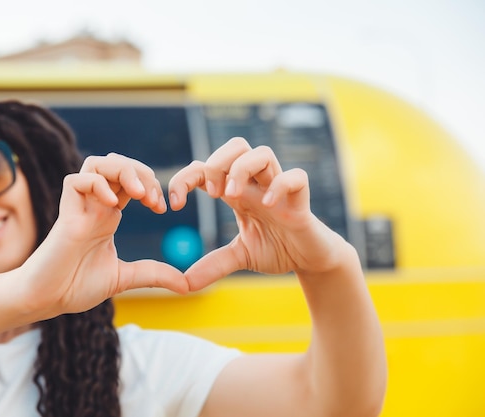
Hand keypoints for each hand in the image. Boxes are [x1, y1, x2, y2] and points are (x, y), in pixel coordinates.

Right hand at [20, 153, 187, 316]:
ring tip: (138, 193)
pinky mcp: (64, 214)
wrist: (46, 300)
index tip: (163, 208)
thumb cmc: (76, 286)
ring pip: (97, 164)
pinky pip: (75, 181)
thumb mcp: (124, 278)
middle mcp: (94, 205)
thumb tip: (187, 285)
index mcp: (108, 215)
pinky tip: (111, 203)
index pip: (130, 181)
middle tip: (154, 199)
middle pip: (117, 164)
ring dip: (122, 171)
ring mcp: (79, 207)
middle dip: (141, 173)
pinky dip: (96, 183)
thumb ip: (153, 275)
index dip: (151, 185)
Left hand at [168, 137, 345, 290]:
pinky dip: (280, 186)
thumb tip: (183, 285)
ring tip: (233, 196)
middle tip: (213, 194)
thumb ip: (213, 265)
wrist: (311, 259)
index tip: (175, 204)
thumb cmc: (278, 248)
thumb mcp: (239, 257)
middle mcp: (256, 184)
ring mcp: (279, 189)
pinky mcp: (301, 201)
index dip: (184, 178)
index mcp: (238, 192)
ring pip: (261, 152)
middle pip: (235, 145)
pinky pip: (296, 176)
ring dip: (241, 168)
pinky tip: (266, 205)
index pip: (205, 166)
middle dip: (216, 163)